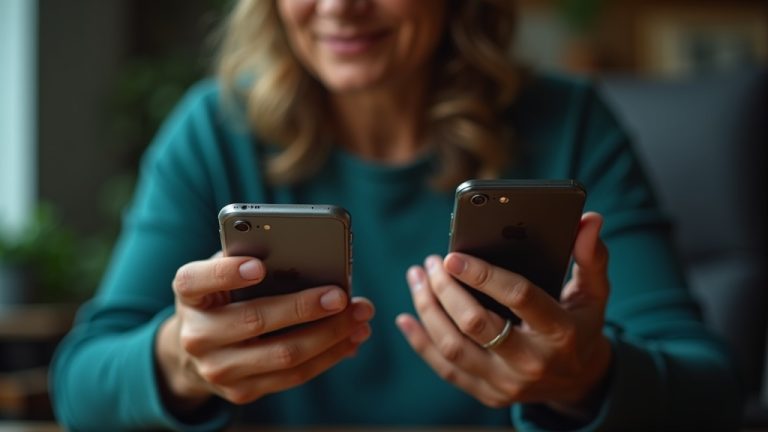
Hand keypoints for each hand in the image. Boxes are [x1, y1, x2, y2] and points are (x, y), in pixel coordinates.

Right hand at [155, 254, 373, 410]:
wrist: (195, 351)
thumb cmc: (222, 296)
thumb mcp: (223, 272)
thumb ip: (249, 258)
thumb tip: (303, 254)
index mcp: (189, 294)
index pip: (196, 281)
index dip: (226, 273)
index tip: (259, 266)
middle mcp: (196, 334)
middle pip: (255, 320)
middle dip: (304, 307)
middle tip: (340, 295)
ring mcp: (218, 369)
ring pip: (283, 354)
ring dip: (330, 335)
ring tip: (359, 316)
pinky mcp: (242, 392)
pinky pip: (294, 376)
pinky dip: (329, 355)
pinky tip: (351, 338)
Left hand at [396, 212, 611, 410]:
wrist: (578, 382)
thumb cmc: (581, 327)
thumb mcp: (594, 294)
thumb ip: (591, 257)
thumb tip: (590, 220)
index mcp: (560, 332)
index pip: (518, 297)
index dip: (483, 275)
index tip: (453, 256)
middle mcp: (531, 361)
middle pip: (476, 324)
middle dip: (446, 289)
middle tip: (431, 263)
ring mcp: (506, 382)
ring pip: (453, 346)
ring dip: (428, 309)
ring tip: (417, 278)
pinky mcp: (486, 393)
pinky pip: (445, 369)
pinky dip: (421, 342)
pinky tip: (406, 318)